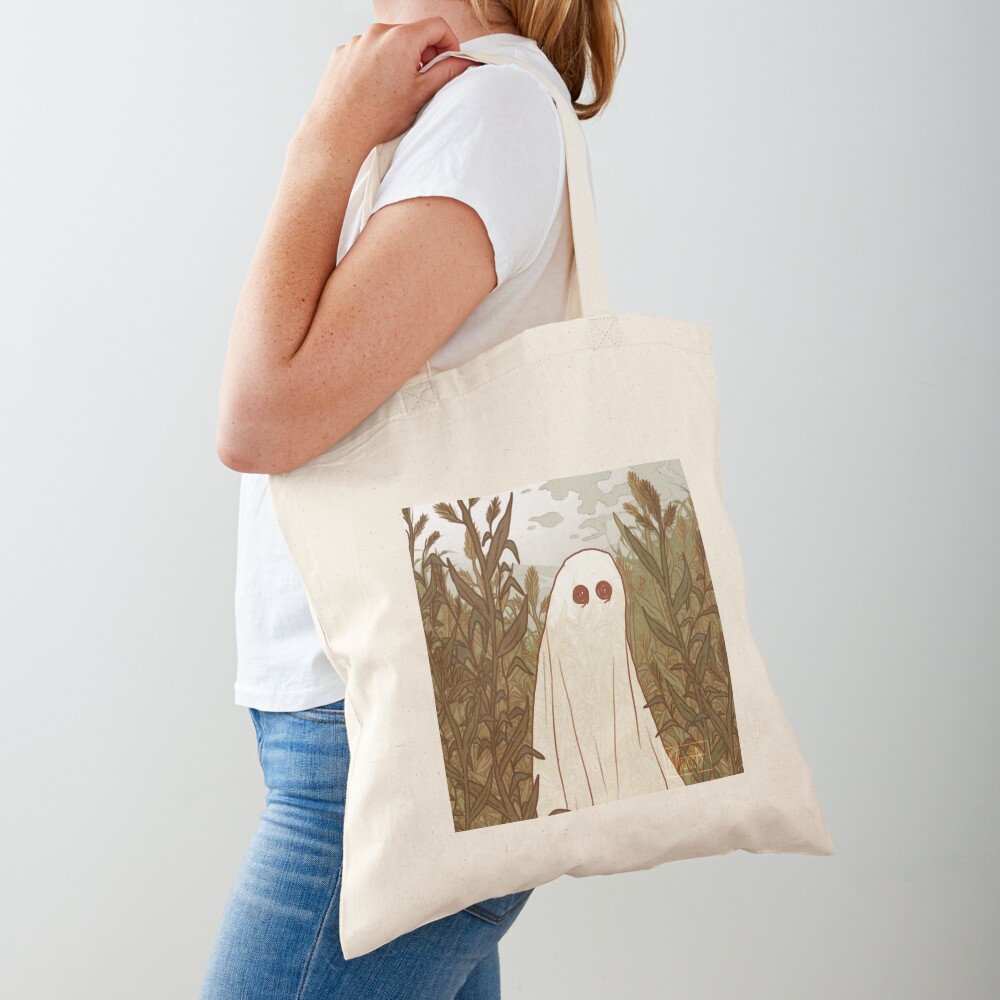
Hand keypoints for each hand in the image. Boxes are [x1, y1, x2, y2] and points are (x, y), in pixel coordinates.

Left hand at [299, 17, 476, 152]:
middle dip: (422, 53)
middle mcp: (378, 32)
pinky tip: (374, 89)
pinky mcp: (343, 52)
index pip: (437, 26)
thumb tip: (462, 62)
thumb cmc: (378, 116)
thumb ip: (446, 72)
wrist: (339, 130)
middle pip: (411, 34)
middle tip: (423, 81)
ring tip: (394, 90)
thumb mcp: (421, 94)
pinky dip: (376, 65)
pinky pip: (367, 52)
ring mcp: (357, 41)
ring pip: (388, 44)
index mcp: (402, 38)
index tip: (450, 60)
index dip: (449, 42)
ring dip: (398, 60)